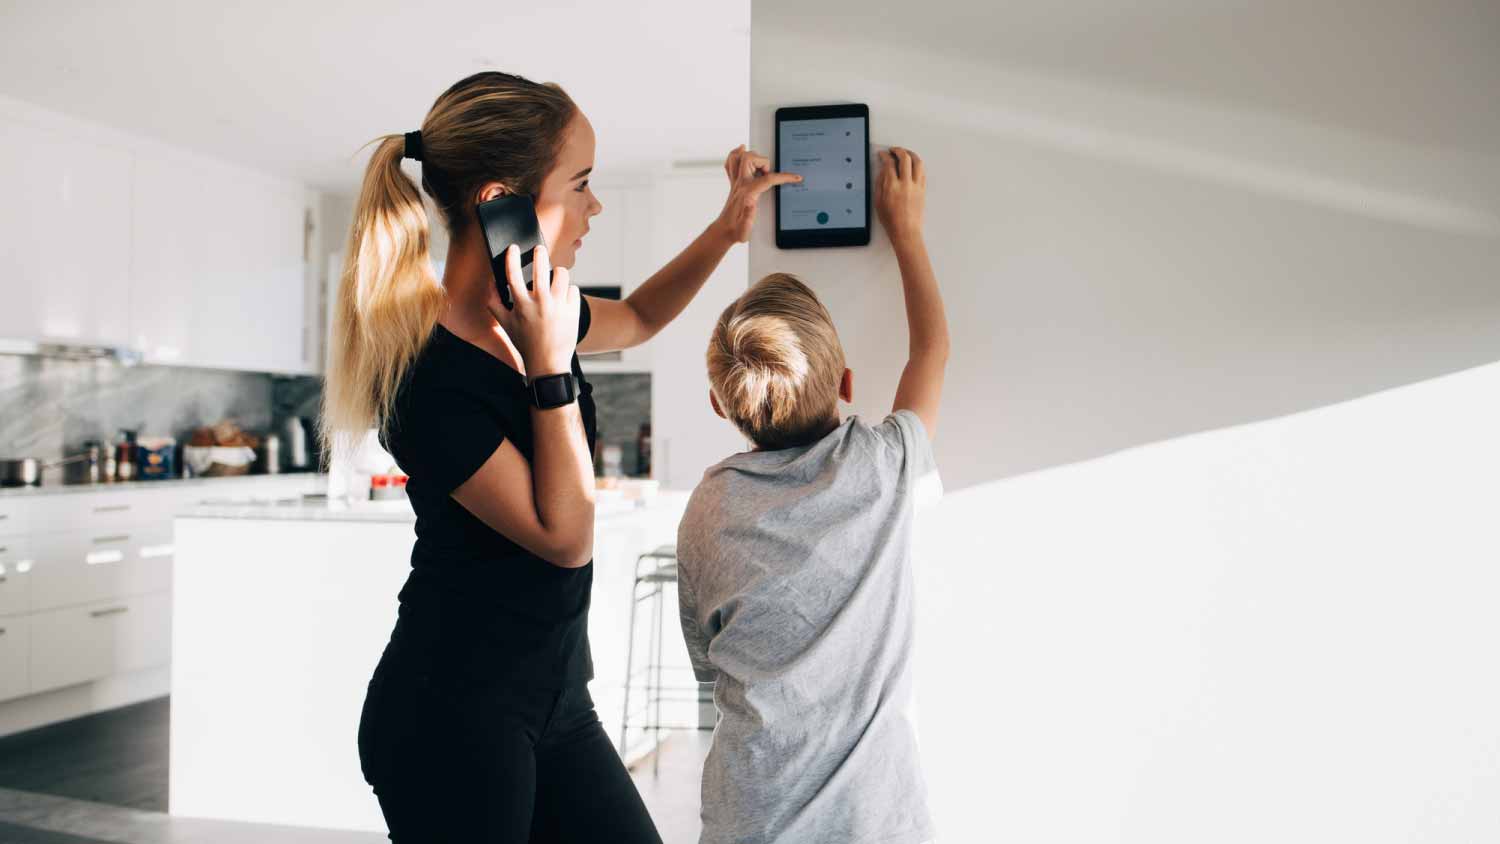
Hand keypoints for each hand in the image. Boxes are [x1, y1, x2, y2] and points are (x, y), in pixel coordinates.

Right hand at [488, 243, 579, 376]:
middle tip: (539, 249)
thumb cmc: (525, 343)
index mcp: (522, 305)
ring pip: (562, 274)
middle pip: (541, 267)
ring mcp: (559, 306)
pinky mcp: (574, 311)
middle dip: (539, 253)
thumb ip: (495, 304)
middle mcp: (541, 303)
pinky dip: (568, 291)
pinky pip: (573, 289)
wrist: (548, 362)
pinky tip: (563, 298)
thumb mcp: (506, 325)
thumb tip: (490, 285)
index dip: (511, 257)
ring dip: (557, 273)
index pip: (513, 274)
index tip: (513, 248)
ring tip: (555, 276)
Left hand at [713, 145, 801, 243]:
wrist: (724, 231)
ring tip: (759, 165)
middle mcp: (740, 184)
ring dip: (750, 155)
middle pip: (749, 159)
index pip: (768, 179)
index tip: (795, 178)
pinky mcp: (733, 183)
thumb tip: (751, 204)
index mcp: (747, 193)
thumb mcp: (744, 230)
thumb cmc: (736, 230)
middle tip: (768, 173)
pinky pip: (731, 163)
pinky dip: (735, 155)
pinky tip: (741, 152)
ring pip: (739, 157)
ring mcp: (736, 182)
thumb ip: (748, 218)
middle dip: (763, 161)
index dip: (784, 177)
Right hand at [876, 146, 925, 246]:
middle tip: (893, 150)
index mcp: (892, 187)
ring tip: (905, 153)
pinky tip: (913, 164)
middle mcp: (906, 184)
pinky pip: (922, 171)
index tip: (882, 154)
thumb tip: (883, 170)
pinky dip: (917, 164)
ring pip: (917, 162)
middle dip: (898, 150)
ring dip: (910, 154)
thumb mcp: (878, 202)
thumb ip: (880, 183)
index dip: (885, 155)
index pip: (889, 163)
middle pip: (904, 158)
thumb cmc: (892, 221)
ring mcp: (916, 186)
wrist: (906, 231)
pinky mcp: (923, 190)